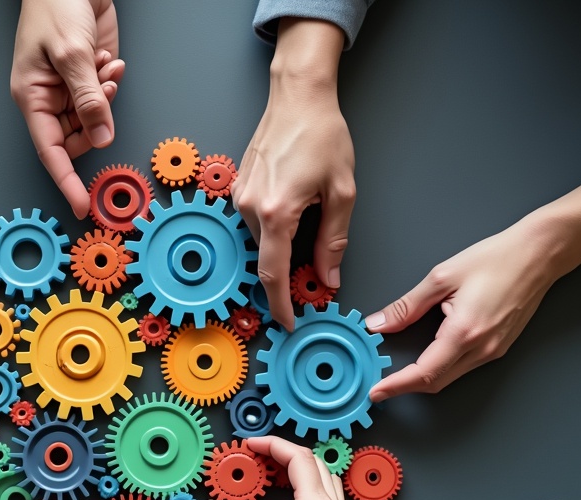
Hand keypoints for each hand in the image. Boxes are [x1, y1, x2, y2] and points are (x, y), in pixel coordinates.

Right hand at [11, 0, 123, 218]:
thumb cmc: (53, 5)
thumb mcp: (71, 54)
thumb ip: (89, 99)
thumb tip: (102, 137)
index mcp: (32, 97)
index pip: (51, 152)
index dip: (67, 181)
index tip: (81, 206)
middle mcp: (50, 99)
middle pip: (78, 137)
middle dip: (97, 119)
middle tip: (104, 89)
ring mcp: (70, 90)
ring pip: (96, 118)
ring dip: (107, 95)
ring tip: (104, 66)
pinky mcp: (87, 79)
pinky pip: (105, 97)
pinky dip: (111, 81)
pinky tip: (107, 59)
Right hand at [233, 19, 353, 329]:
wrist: (297, 96)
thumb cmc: (321, 134)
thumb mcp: (341, 191)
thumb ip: (334, 239)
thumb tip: (328, 276)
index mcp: (276, 212)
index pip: (273, 274)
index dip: (280, 305)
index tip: (288, 322)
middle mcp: (250, 208)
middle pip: (267, 259)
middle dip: (287, 274)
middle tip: (313, 274)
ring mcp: (240, 197)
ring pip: (261, 240)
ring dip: (282, 245)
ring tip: (310, 220)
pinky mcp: (239, 188)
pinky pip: (255, 221)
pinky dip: (274, 228)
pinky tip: (294, 208)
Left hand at [367, 143, 580, 400]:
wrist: (539, 255)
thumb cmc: (497, 259)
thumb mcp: (441, 277)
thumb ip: (407, 306)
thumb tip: (379, 323)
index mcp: (465, 331)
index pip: (424, 372)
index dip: (397, 386)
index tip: (377, 392)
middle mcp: (482, 348)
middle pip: (436, 382)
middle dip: (405, 387)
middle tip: (379, 386)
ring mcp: (493, 350)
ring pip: (449, 377)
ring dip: (422, 379)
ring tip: (397, 373)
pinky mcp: (498, 347)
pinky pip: (463, 367)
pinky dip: (440, 369)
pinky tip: (426, 360)